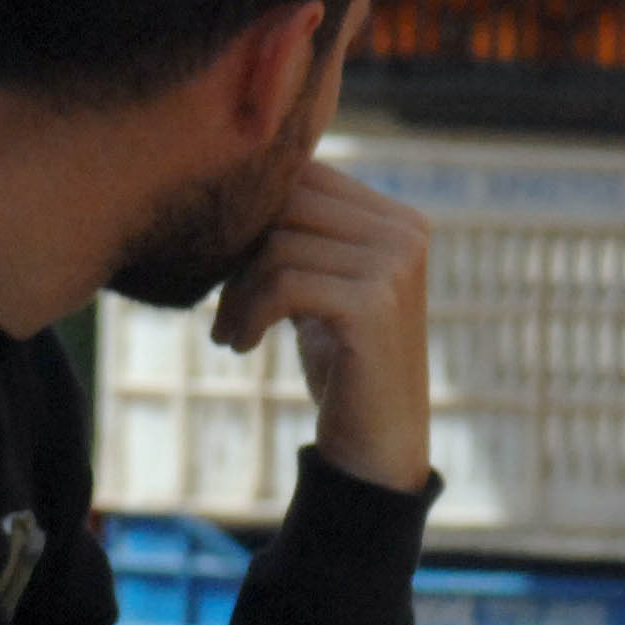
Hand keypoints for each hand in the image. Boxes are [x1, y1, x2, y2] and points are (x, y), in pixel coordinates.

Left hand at [209, 158, 431, 491]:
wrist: (376, 448)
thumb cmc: (342, 365)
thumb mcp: (322, 286)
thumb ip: (300, 236)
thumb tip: (232, 182)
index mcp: (397, 219)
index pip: (304, 175)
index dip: (251, 212)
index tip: (224, 265)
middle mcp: (405, 232)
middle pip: (288, 201)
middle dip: (238, 249)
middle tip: (220, 302)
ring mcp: (394, 266)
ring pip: (278, 246)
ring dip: (236, 292)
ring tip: (227, 331)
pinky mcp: (373, 305)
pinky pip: (283, 284)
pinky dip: (248, 314)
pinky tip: (241, 344)